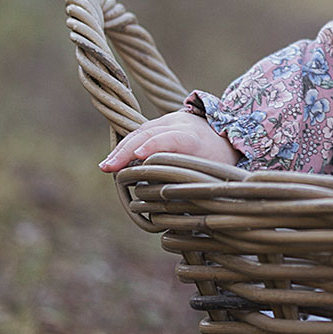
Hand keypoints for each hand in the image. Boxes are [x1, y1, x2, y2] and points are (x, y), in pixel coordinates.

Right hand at [99, 109, 242, 171]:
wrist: (226, 131)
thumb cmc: (219, 159)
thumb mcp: (213, 171)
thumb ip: (194, 184)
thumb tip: (180, 212)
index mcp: (194, 137)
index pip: (173, 138)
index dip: (156, 146)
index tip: (140, 156)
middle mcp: (179, 124)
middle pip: (149, 133)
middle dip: (128, 150)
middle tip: (109, 167)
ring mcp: (168, 121)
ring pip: (140, 132)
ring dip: (121, 149)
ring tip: (106, 167)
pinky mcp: (160, 123)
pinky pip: (139, 133)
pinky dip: (126, 146)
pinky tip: (113, 161)